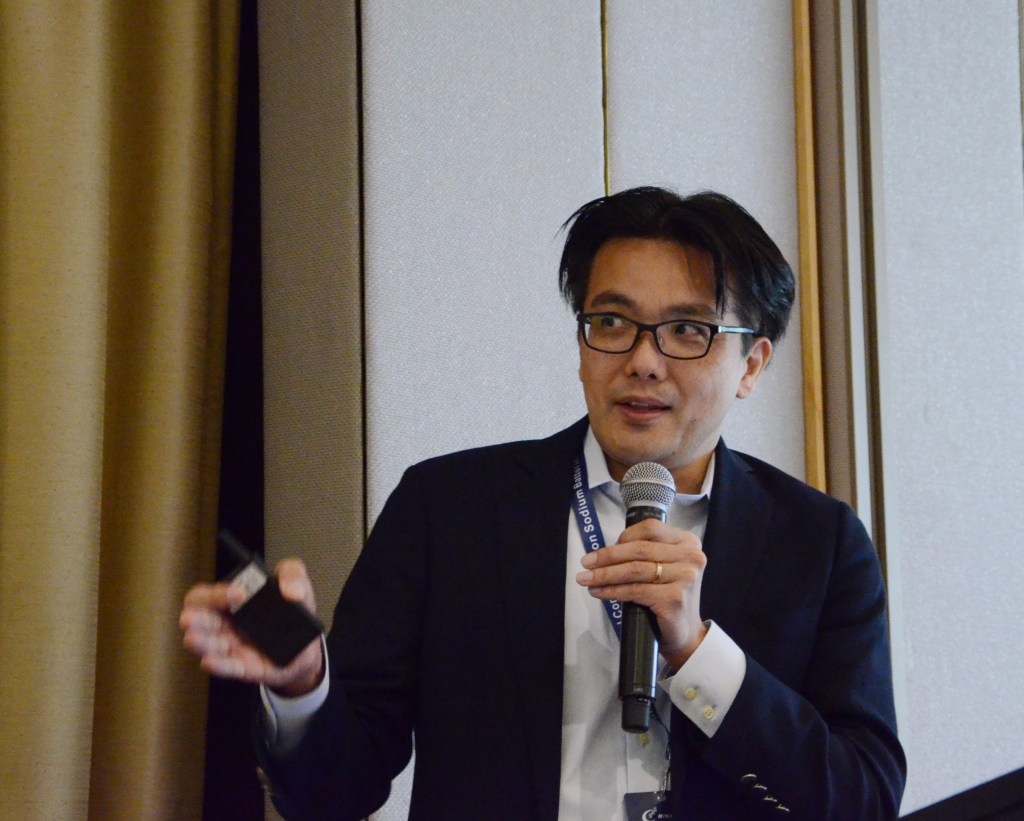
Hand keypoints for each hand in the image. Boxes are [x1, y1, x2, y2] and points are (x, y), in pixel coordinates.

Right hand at [179, 558, 324, 696]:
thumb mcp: (297, 583)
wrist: (308, 647)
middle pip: (197, 621)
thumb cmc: (293, 612)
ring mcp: (232, 648)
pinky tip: (209, 661)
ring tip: (193, 639)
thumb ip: (293, 573)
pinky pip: (228, 668)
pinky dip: (219, 666)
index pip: (206, 596)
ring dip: (200, 642)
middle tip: (192, 619)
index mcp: (230, 602)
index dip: (215, 593)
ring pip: (206, 646)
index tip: (239, 593)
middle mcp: (225, 625)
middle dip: (194, 619)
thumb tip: (291, 591)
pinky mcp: (245, 668)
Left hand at [575, 518, 707, 668]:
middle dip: (607, 557)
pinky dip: (612, 590)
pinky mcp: (674, 598)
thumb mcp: (662, 566)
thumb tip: (605, 552)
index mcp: (688, 542)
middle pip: (639, 549)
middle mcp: (691, 556)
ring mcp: (685, 577)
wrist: (685, 634)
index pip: (650, 529)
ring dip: (605, 574)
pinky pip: (635, 590)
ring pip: (634, 570)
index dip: (623, 537)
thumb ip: (644, 553)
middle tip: (585, 563)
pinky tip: (599, 592)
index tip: (602, 550)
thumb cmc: (668, 596)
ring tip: (586, 579)